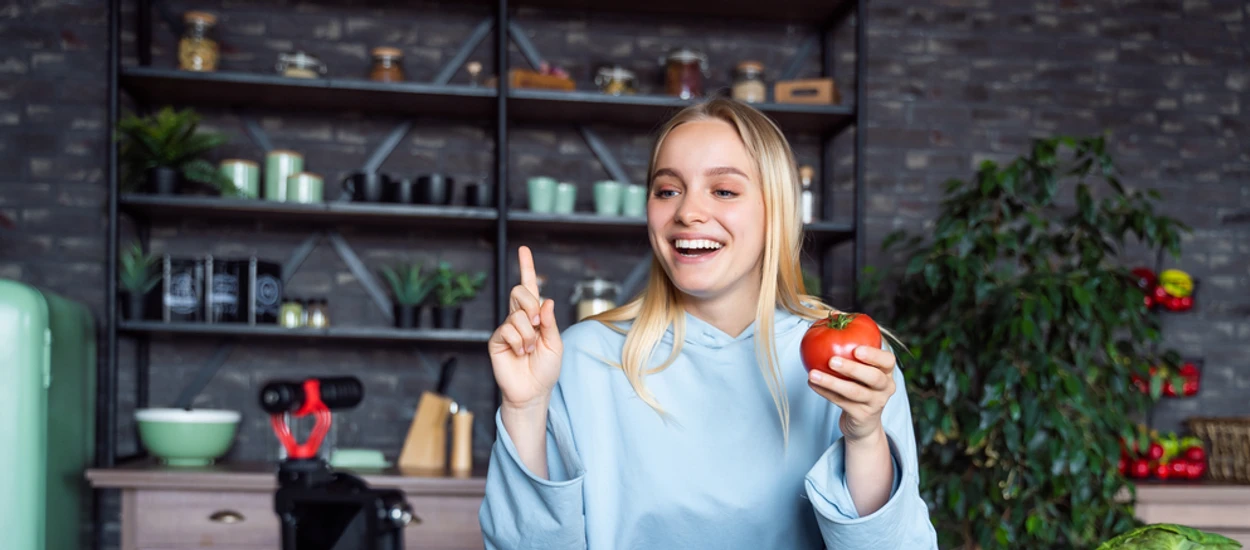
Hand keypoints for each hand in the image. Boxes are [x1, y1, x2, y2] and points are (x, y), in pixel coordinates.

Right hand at [488, 246, 562, 410]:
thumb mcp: (555, 343)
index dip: (526, 267)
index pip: (530, 288)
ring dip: (529, 335)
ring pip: (518, 314)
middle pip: (521, 292)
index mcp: (535, 316)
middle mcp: (519, 317)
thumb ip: (550, 322)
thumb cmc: (545, 369)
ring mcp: (506, 328)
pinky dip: (519, 342)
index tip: (524, 249)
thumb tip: (546, 300)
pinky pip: (508, 329)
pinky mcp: (496, 340)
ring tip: (529, 350)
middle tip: (538, 325)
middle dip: (532, 305)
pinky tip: (520, 353)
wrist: (533, 391)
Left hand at [807, 345, 896, 443]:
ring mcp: (875, 403)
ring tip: (812, 373)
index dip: (874, 355)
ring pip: (854, 392)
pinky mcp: (862, 416)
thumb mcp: (861, 367)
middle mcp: (886, 388)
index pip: (888, 360)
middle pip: (873, 378)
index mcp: (887, 371)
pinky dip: (825, 392)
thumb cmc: (859, 383)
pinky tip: (812, 383)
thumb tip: (833, 316)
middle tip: (832, 361)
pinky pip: (841, 402)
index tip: (856, 349)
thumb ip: (851, 346)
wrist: (863, 420)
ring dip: (831, 382)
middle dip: (852, 368)